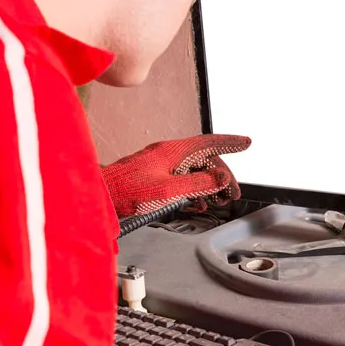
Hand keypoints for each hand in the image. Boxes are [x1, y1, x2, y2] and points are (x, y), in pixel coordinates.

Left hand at [102, 135, 250, 217]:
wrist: (98, 197)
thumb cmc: (126, 192)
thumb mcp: (167, 190)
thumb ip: (197, 183)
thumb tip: (221, 178)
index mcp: (172, 152)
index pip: (208, 143)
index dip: (229, 143)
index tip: (245, 143)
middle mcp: (167, 154)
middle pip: (204, 160)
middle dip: (221, 177)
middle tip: (232, 194)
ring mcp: (160, 164)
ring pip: (193, 171)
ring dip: (208, 185)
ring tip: (217, 201)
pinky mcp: (153, 176)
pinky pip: (181, 179)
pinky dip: (193, 190)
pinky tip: (197, 202)